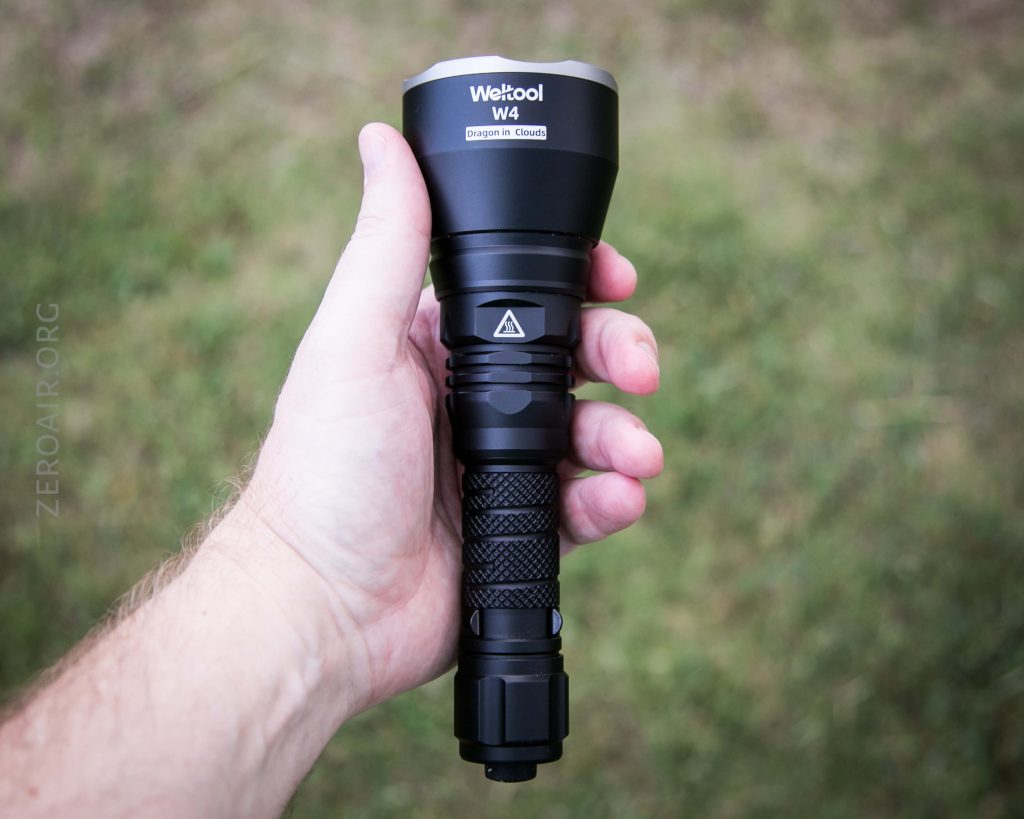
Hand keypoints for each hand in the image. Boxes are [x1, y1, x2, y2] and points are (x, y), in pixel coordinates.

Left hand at [227, 123, 662, 711]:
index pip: (526, 293)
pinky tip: (616, 501)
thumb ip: (390, 243)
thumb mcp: (356, 339)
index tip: (617, 279)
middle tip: (641, 371)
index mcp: (437, 343)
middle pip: (575, 358)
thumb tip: (382, 139)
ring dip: (627, 435)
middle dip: (621, 355)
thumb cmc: (326, 468)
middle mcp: (472, 397)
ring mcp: (498, 463)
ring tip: (637, 456)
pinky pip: (584, 502)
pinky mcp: (519, 525)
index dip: (580, 282)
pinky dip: (612, 499)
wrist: (323, 604)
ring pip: (591, 430)